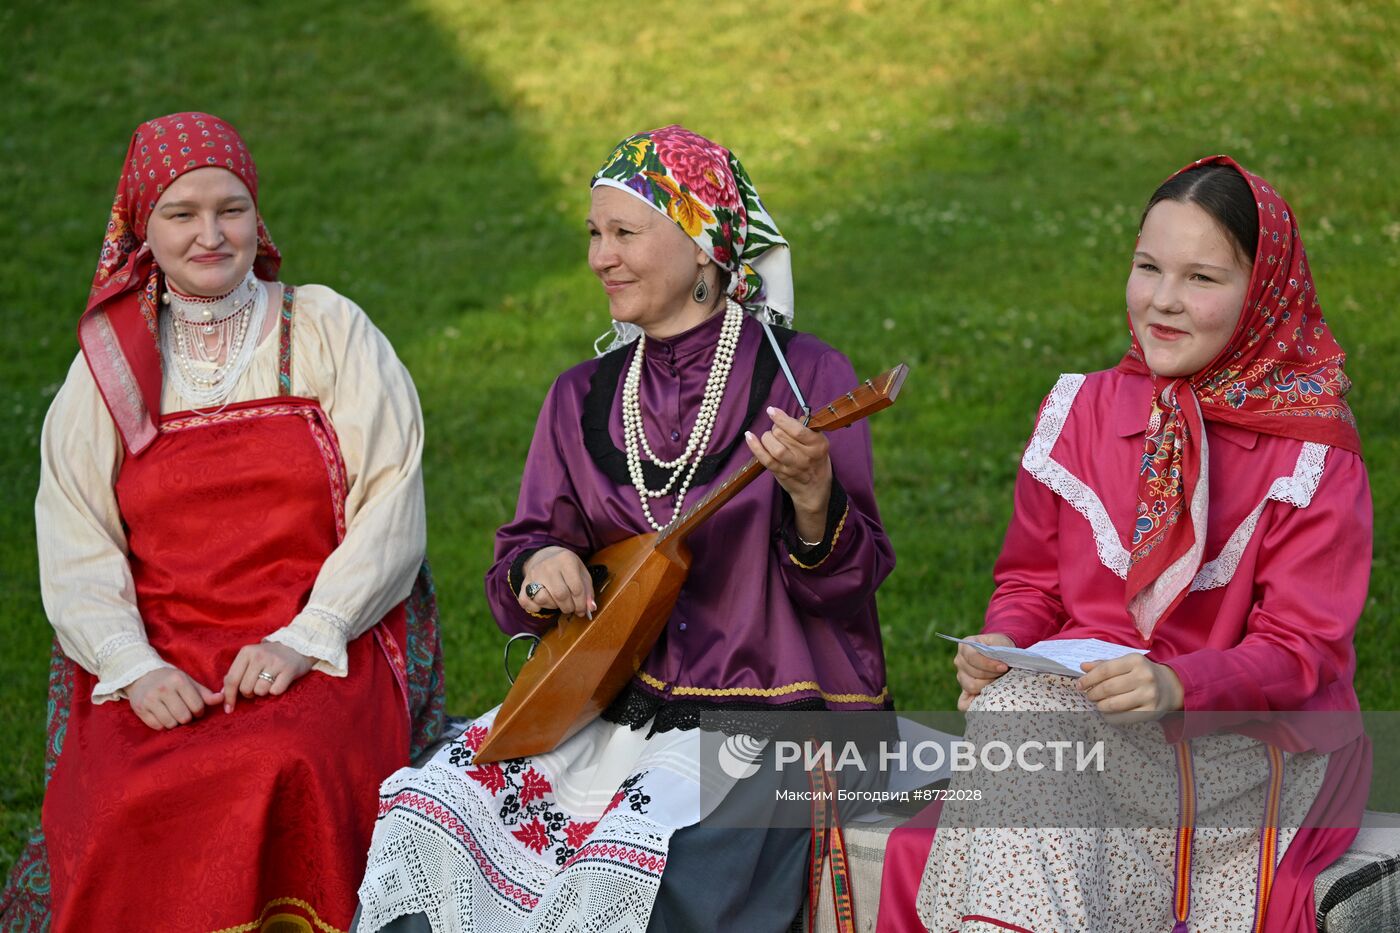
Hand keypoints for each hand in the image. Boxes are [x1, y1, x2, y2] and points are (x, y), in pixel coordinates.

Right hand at [128, 667, 223, 730]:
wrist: (141, 675)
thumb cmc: (170, 680)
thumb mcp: (189, 682)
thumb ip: (205, 693)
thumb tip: (222, 698)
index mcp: (178, 681)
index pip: (197, 706)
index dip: (199, 711)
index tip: (196, 709)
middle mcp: (163, 689)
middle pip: (184, 717)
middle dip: (187, 718)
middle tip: (184, 713)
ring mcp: (150, 699)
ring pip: (170, 723)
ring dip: (175, 723)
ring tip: (174, 714)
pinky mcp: (140, 709)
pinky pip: (157, 726)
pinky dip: (163, 725)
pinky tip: (163, 716)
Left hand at [221, 641, 313, 712]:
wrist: (298, 646)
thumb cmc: (269, 657)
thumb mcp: (250, 659)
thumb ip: (235, 674)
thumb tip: (222, 694)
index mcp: (246, 652)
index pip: (232, 679)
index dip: (229, 697)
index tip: (229, 709)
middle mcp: (259, 655)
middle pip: (245, 688)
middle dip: (250, 692)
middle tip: (257, 685)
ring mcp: (275, 662)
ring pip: (260, 691)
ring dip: (263, 691)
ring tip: (268, 682)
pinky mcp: (289, 669)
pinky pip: (275, 691)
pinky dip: (276, 691)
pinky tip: (279, 682)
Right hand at [519, 546, 595, 618]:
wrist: (545, 555)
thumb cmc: (567, 567)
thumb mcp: (581, 572)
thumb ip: (588, 591)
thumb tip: (591, 608)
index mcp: (566, 560)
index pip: (576, 588)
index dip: (581, 604)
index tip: (582, 610)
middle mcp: (548, 565)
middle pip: (560, 595)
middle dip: (569, 607)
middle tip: (571, 608)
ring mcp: (534, 574)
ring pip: (543, 599)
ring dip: (553, 606)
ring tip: (558, 602)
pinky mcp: (524, 583)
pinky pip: (526, 602)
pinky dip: (535, 607)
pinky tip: (543, 603)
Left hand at [745, 407, 832, 539]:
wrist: (813, 488)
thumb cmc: (816, 460)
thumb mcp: (819, 441)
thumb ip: (806, 428)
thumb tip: (788, 417)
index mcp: (817, 445)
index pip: (797, 430)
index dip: (781, 419)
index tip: (772, 410)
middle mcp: (805, 456)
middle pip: (782, 435)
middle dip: (776, 427)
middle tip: (779, 430)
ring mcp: (791, 466)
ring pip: (773, 446)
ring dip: (767, 437)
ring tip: (771, 437)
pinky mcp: (779, 472)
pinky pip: (764, 458)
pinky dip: (755, 446)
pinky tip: (749, 436)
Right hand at [955, 633, 1015, 711]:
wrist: (1000, 651)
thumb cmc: (1000, 646)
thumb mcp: (1000, 642)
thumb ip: (998, 650)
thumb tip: (1000, 664)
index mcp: (965, 647)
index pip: (972, 657)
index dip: (988, 664)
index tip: (1004, 667)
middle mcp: (959, 662)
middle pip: (973, 673)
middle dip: (992, 674)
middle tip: (1005, 672)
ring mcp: (961, 677)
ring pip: (971, 686)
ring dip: (988, 685)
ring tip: (1000, 681)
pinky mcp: (964, 690)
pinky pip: (963, 703)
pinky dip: (973, 705)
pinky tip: (986, 701)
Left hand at [1077, 654, 1183, 721]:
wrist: (1169, 687)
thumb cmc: (1141, 673)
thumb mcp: (1126, 663)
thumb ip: (1104, 664)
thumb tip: (1083, 667)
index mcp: (1136, 660)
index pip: (1105, 669)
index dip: (1089, 678)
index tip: (1079, 685)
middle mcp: (1144, 677)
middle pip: (1108, 688)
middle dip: (1093, 693)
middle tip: (1089, 696)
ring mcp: (1149, 695)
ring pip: (1114, 704)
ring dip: (1100, 706)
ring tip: (1097, 704)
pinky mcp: (1151, 712)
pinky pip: (1123, 718)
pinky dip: (1110, 717)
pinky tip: (1106, 713)